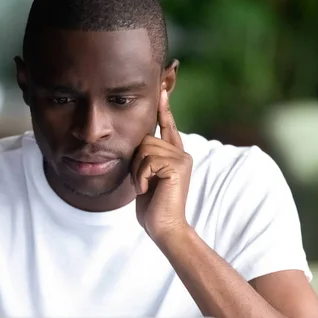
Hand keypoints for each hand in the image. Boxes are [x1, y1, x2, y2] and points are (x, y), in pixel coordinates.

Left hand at [131, 90, 192, 242]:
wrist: (164, 227)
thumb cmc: (153, 206)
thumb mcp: (146, 176)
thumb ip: (147, 158)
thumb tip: (139, 142)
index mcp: (175, 154)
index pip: (168, 126)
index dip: (164, 108)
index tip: (162, 89)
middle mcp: (182, 153)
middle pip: (146, 139)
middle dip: (135, 161)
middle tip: (142, 182)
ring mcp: (182, 158)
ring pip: (144, 148)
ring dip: (137, 170)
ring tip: (146, 186)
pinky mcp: (178, 166)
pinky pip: (147, 160)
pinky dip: (140, 176)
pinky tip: (147, 189)